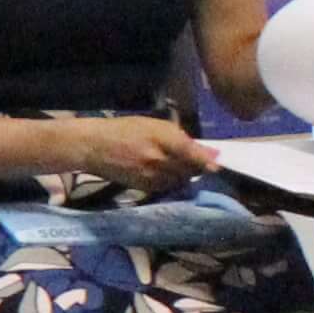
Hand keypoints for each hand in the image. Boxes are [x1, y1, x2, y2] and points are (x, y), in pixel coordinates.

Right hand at [67, 115, 218, 196]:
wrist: (93, 146)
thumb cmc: (125, 129)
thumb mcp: (153, 124)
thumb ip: (181, 137)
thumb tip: (209, 152)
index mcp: (161, 139)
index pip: (192, 154)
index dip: (207, 161)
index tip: (219, 165)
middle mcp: (158, 160)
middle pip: (190, 170)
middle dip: (199, 167)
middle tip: (203, 163)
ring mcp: (151, 176)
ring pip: (181, 180)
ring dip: (187, 175)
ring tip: (183, 166)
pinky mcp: (145, 188)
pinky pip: (169, 187)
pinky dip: (174, 181)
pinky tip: (169, 173)